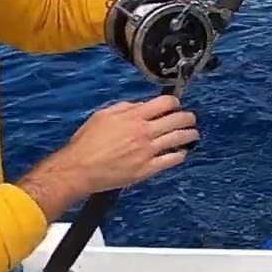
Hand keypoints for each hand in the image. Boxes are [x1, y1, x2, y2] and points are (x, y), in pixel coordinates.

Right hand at [60, 95, 196, 191]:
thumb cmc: (86, 142)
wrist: (78, 169)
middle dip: (188, 117)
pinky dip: (180, 155)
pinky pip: (171, 160)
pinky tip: (181, 152)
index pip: (165, 103)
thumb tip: (144, 105)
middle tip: (191, 119)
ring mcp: (147, 152)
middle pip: (177, 120)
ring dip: (190, 135)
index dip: (174, 102)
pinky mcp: (146, 169)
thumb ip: (126, 107)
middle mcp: (143, 132)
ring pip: (179, 139)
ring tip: (193, 134)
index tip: (176, 104)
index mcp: (133, 117)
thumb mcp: (103, 115)